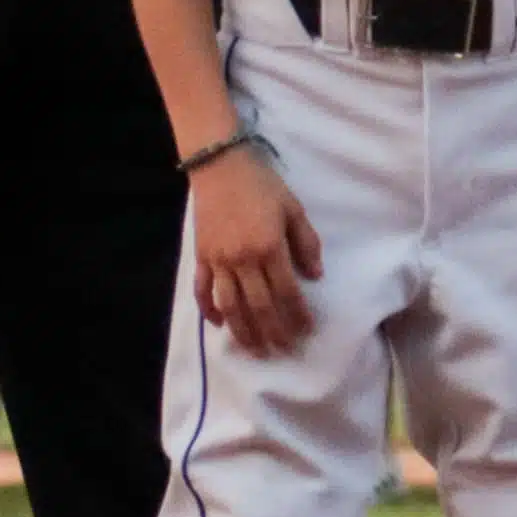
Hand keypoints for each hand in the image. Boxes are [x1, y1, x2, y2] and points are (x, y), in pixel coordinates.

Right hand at [189, 145, 322, 356]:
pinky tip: (219, 325)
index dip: (298, 315)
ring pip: (230, 306)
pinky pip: (203, 291)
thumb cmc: (262, 185)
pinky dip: (209, 310)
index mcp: (269, 248)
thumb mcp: (293, 209)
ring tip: (255, 349)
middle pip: (259, 306)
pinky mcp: (200, 257)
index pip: (287, 292)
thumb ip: (306, 243)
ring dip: (243, 331)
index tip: (307, 331)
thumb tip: (316, 275)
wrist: (220, 165)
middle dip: (273, 332)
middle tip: (284, 350)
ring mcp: (218, 261)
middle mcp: (243, 260)